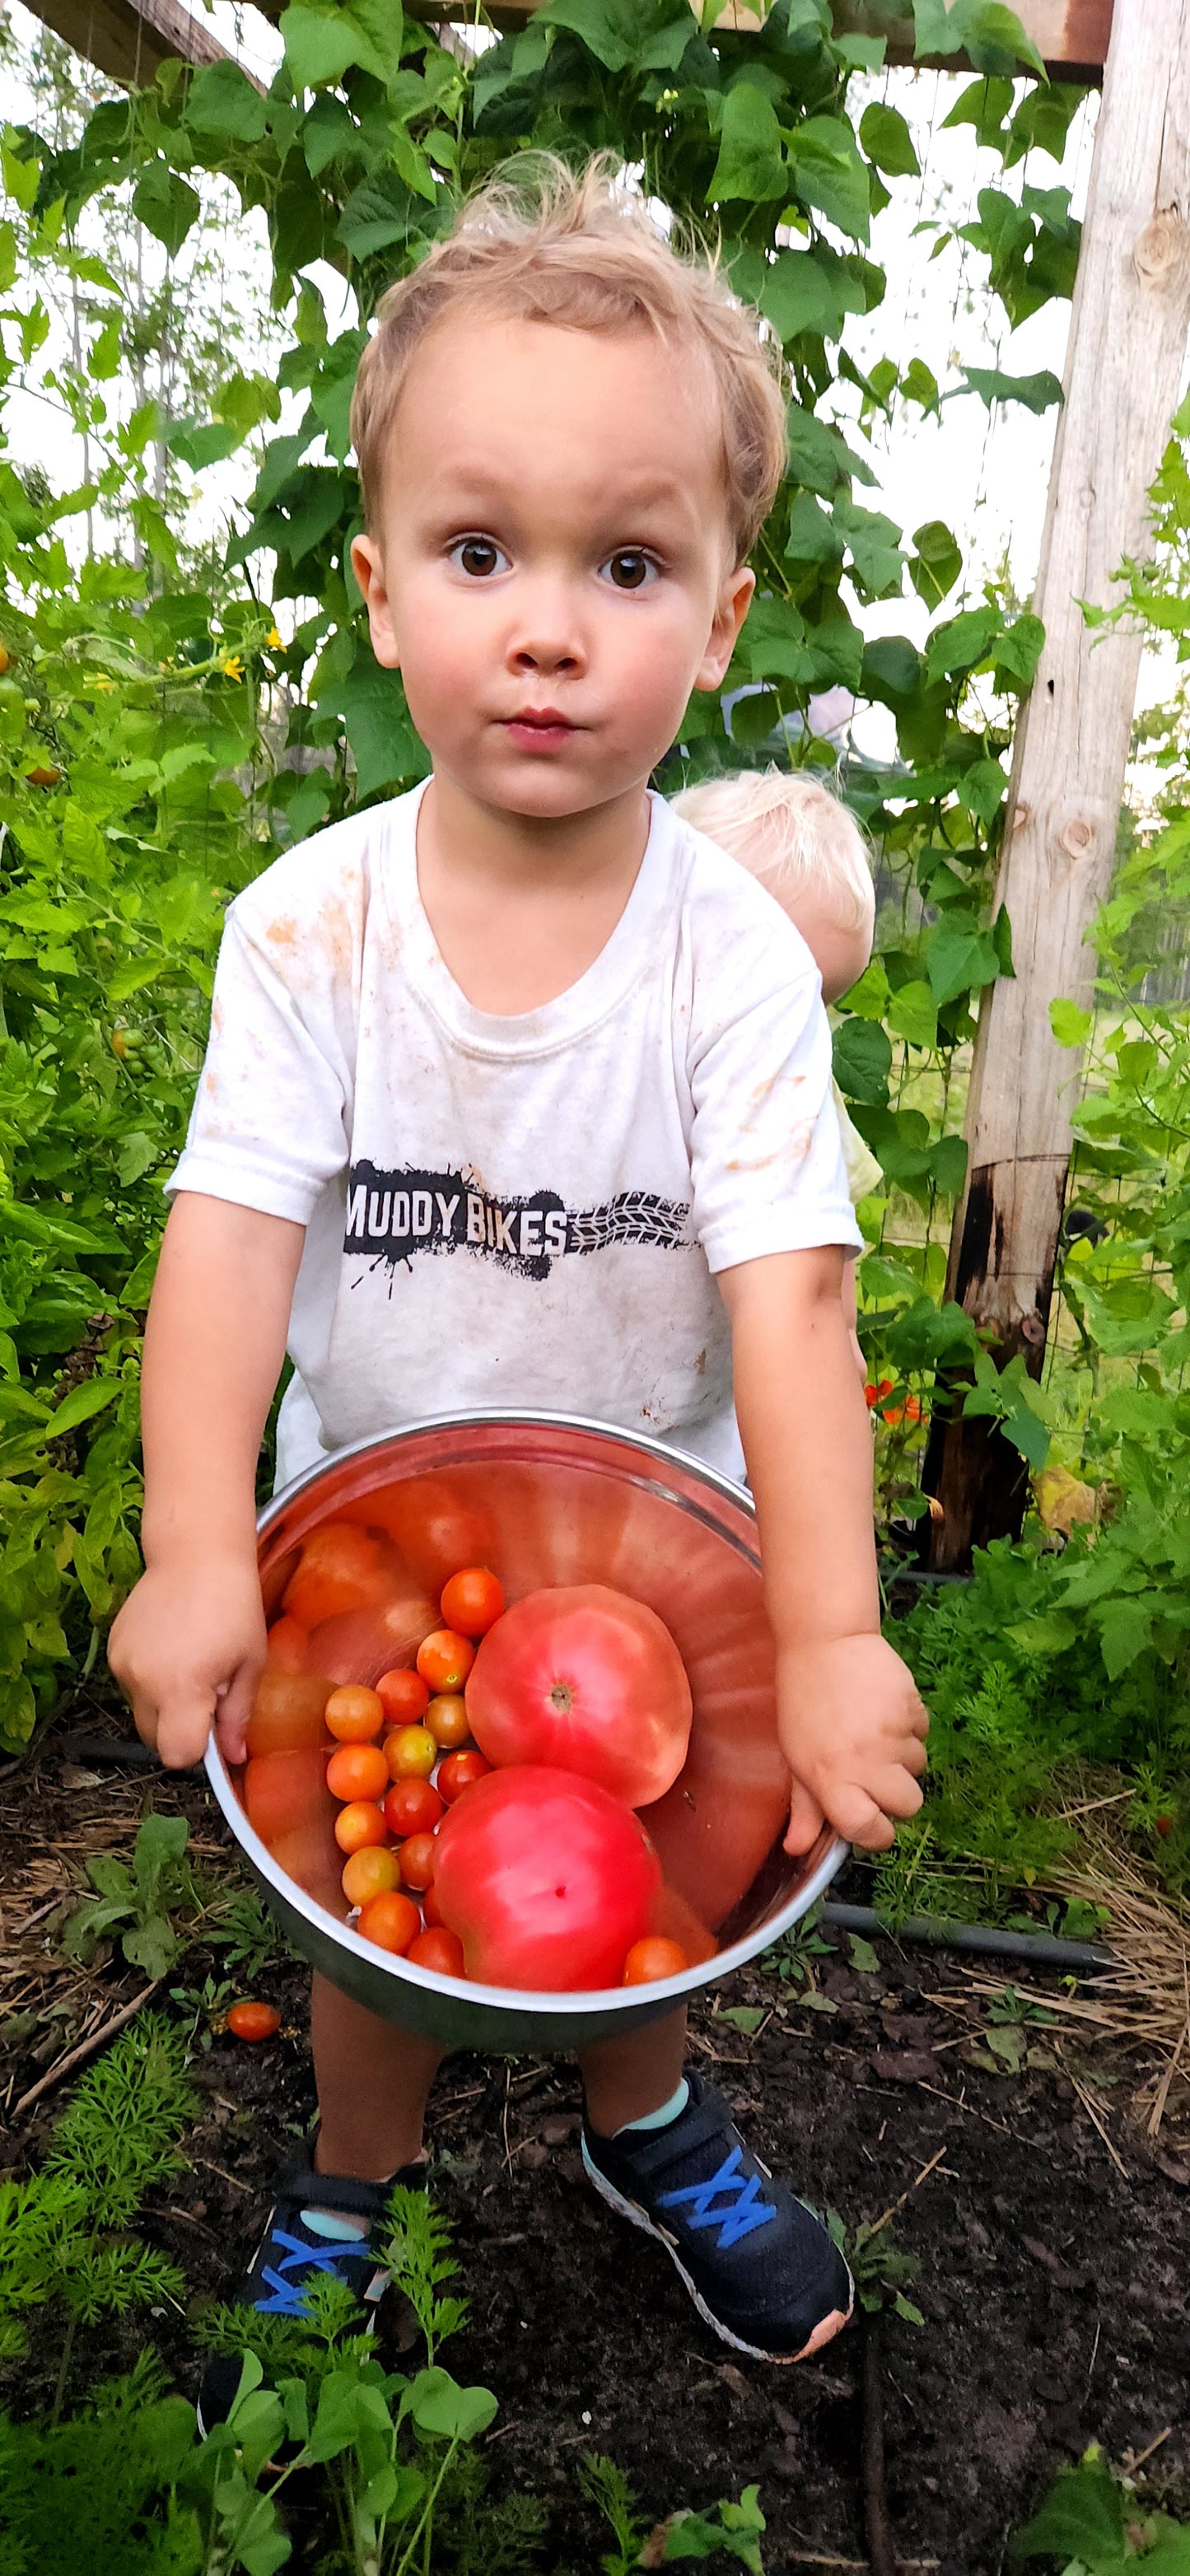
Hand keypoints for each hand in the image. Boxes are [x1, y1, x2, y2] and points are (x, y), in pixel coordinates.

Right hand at [108, 1550, 266, 1771]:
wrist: (196, 1553)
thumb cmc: (234, 1606)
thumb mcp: (249, 1663)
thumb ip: (236, 1716)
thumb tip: (232, 1759)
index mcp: (181, 1689)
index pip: (175, 1754)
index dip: (197, 1750)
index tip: (212, 1727)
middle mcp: (143, 1682)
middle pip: (154, 1740)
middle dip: (179, 1729)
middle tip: (207, 1693)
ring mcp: (122, 1665)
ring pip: (141, 1713)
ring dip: (163, 1705)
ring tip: (189, 1665)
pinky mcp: (112, 1649)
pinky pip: (130, 1686)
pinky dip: (149, 1681)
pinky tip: (171, 1649)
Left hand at [777, 1632, 927, 1854]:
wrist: (824, 1642)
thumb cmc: (802, 1702)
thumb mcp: (794, 1757)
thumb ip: (805, 1808)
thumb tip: (798, 1850)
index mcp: (832, 1780)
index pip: (869, 1831)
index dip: (876, 1835)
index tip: (872, 1824)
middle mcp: (866, 1763)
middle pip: (909, 1806)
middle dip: (896, 1795)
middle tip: (874, 1773)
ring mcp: (893, 1735)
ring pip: (919, 1767)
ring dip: (902, 1757)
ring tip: (873, 1732)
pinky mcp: (912, 1708)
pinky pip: (924, 1733)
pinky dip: (910, 1727)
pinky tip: (884, 1709)